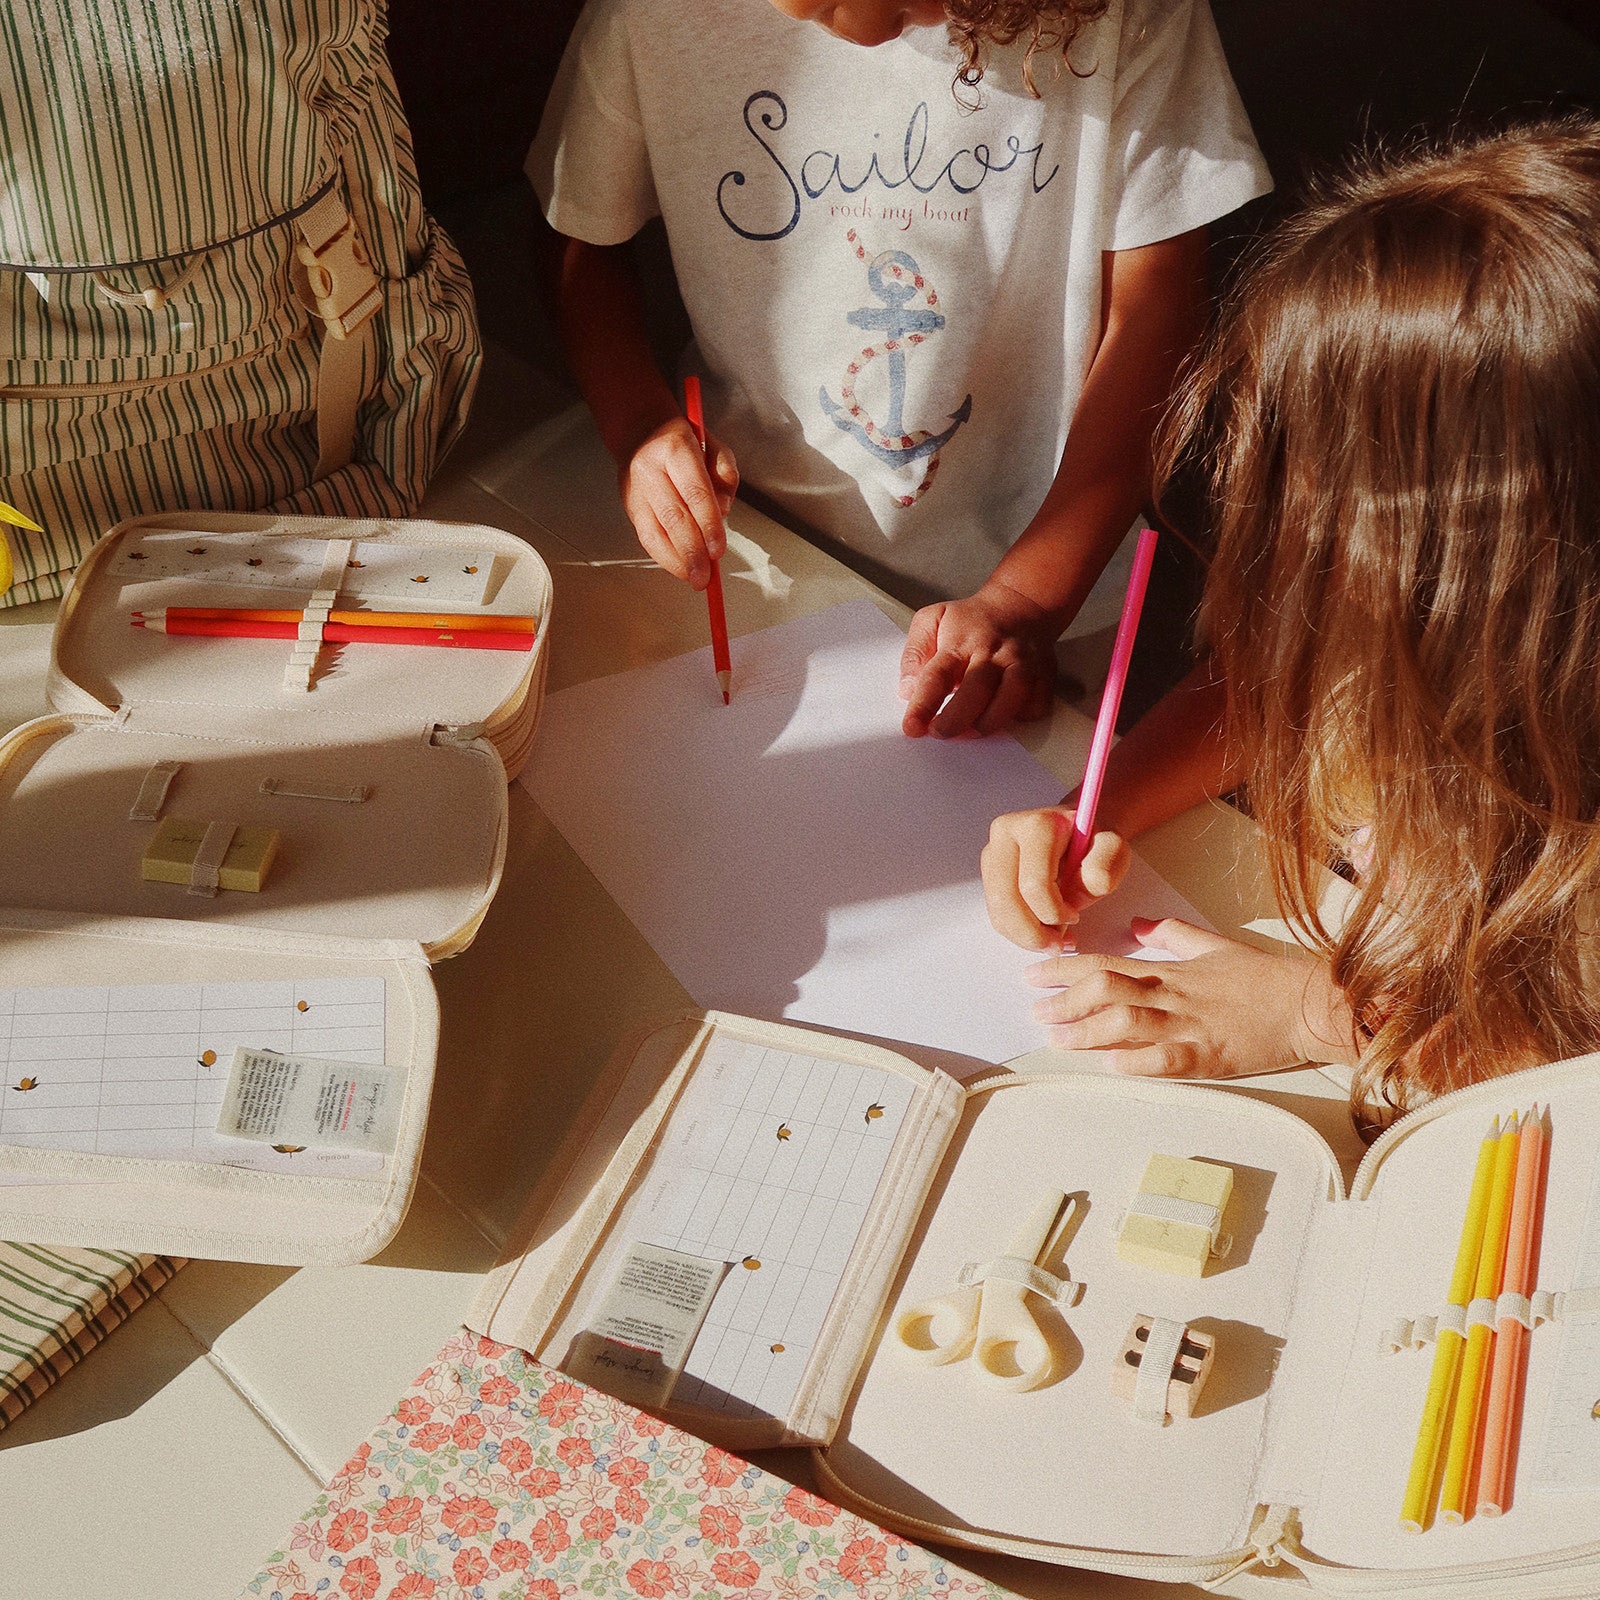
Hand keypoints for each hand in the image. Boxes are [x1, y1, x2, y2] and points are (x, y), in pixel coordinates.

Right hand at [618, 417, 738, 588]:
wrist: (641, 432)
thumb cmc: (684, 442)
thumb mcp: (713, 445)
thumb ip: (725, 474)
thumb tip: (723, 511)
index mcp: (675, 449)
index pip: (695, 494)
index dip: (708, 526)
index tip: (719, 550)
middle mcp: (650, 469)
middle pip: (674, 518)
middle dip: (693, 552)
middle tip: (706, 576)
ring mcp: (635, 489)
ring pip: (655, 532)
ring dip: (678, 561)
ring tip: (695, 579)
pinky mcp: (629, 505)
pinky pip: (647, 538)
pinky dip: (665, 557)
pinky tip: (681, 568)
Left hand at [898, 580, 1059, 736]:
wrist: (1020, 606)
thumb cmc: (971, 620)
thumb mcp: (932, 620)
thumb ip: (915, 653)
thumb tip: (908, 689)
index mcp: (960, 641)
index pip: (937, 675)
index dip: (923, 705)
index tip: (912, 727)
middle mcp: (993, 652)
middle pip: (976, 690)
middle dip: (955, 720)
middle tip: (940, 733)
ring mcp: (1021, 664)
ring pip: (1010, 699)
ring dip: (988, 722)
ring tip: (971, 730)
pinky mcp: (1044, 676)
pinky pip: (1035, 705)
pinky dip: (1020, 717)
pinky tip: (1004, 715)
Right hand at [982, 806, 1129, 950]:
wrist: (1080, 826)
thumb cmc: (1096, 840)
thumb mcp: (1114, 849)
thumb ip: (1103, 869)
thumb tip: (1074, 899)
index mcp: (1037, 825)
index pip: (1034, 885)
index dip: (1054, 912)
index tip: (1075, 918)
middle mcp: (1006, 833)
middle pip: (1006, 899)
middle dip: (1033, 933)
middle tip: (1059, 945)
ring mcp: (993, 851)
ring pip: (997, 909)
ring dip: (1024, 935)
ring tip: (1053, 940)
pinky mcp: (989, 870)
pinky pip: (996, 911)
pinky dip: (1017, 930)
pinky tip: (1041, 930)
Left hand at [1025, 917, 1357, 1077]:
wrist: (1307, 1003)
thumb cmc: (1261, 978)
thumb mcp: (1212, 945)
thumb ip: (1171, 935)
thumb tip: (1137, 925)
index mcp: (1168, 971)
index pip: (1105, 963)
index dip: (1064, 969)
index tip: (1033, 975)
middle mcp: (1172, 996)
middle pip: (1106, 991)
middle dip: (1065, 1001)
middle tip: (1035, 1012)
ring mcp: (1190, 1026)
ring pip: (1127, 1023)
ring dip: (1087, 1032)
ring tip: (1056, 1039)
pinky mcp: (1210, 1056)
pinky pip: (1167, 1059)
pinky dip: (1137, 1062)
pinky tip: (1111, 1065)